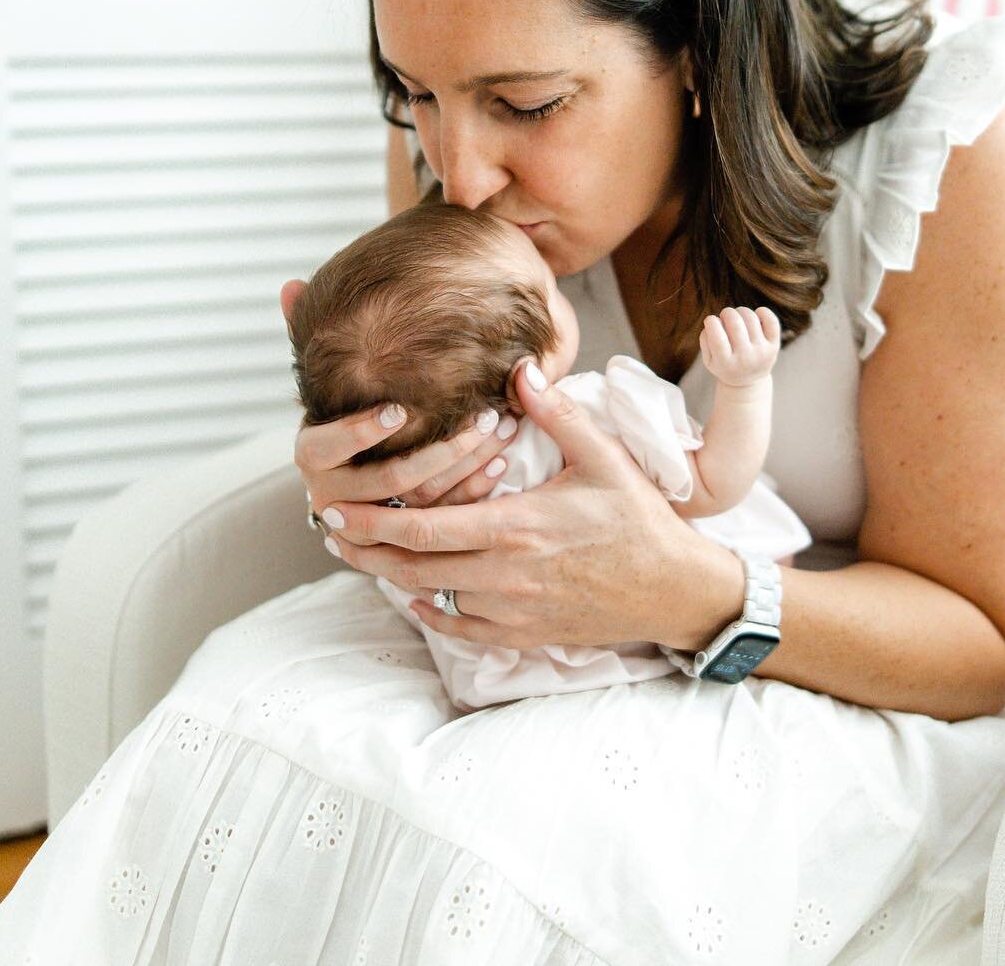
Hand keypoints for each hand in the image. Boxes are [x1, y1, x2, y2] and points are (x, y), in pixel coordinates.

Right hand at [281, 279, 517, 530]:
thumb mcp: (328, 372)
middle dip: (439, 449)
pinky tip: (503, 460)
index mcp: (313, 453)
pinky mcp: (406, 531)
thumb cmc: (346, 404)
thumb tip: (291, 286)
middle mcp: (335, 493)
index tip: (400, 409)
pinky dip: (474, 489)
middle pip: (388, 480)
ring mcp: (373, 519)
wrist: (358, 470)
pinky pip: (444, 517)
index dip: (362, 430)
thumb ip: (307, 331)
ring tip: (501, 428)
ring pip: (422, 501)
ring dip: (466, 465)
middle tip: (482, 417)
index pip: (331, 445)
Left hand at [313, 355, 743, 649]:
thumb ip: (557, 414)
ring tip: (362, 555)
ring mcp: (513, 610)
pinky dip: (430, 614)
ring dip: (392, 577)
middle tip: (329, 529)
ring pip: (432, 599)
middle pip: (413, 567)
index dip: (372, 520)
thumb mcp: (602, 458)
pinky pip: (461, 631)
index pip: (424, 528)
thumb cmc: (640, 520)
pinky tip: (415, 597)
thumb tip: (521, 371)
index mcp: (516, 527)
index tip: (335, 508)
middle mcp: (505, 575)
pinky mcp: (526, 633)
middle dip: (365, 548)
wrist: (675, 589)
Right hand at [698, 306, 779, 386]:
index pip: (717, 336)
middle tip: (725, 316)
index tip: (711, 321)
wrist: (748, 382)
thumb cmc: (724, 365)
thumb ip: (705, 339)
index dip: (711, 321)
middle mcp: (746, 358)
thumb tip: (714, 321)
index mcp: (726, 364)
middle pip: (735, 322)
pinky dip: (762, 312)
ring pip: (751, 318)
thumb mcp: (709, 359)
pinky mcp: (774, 345)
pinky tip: (755, 316)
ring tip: (738, 318)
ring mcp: (762, 352)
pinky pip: (771, 320)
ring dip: (741, 311)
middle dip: (726, 312)